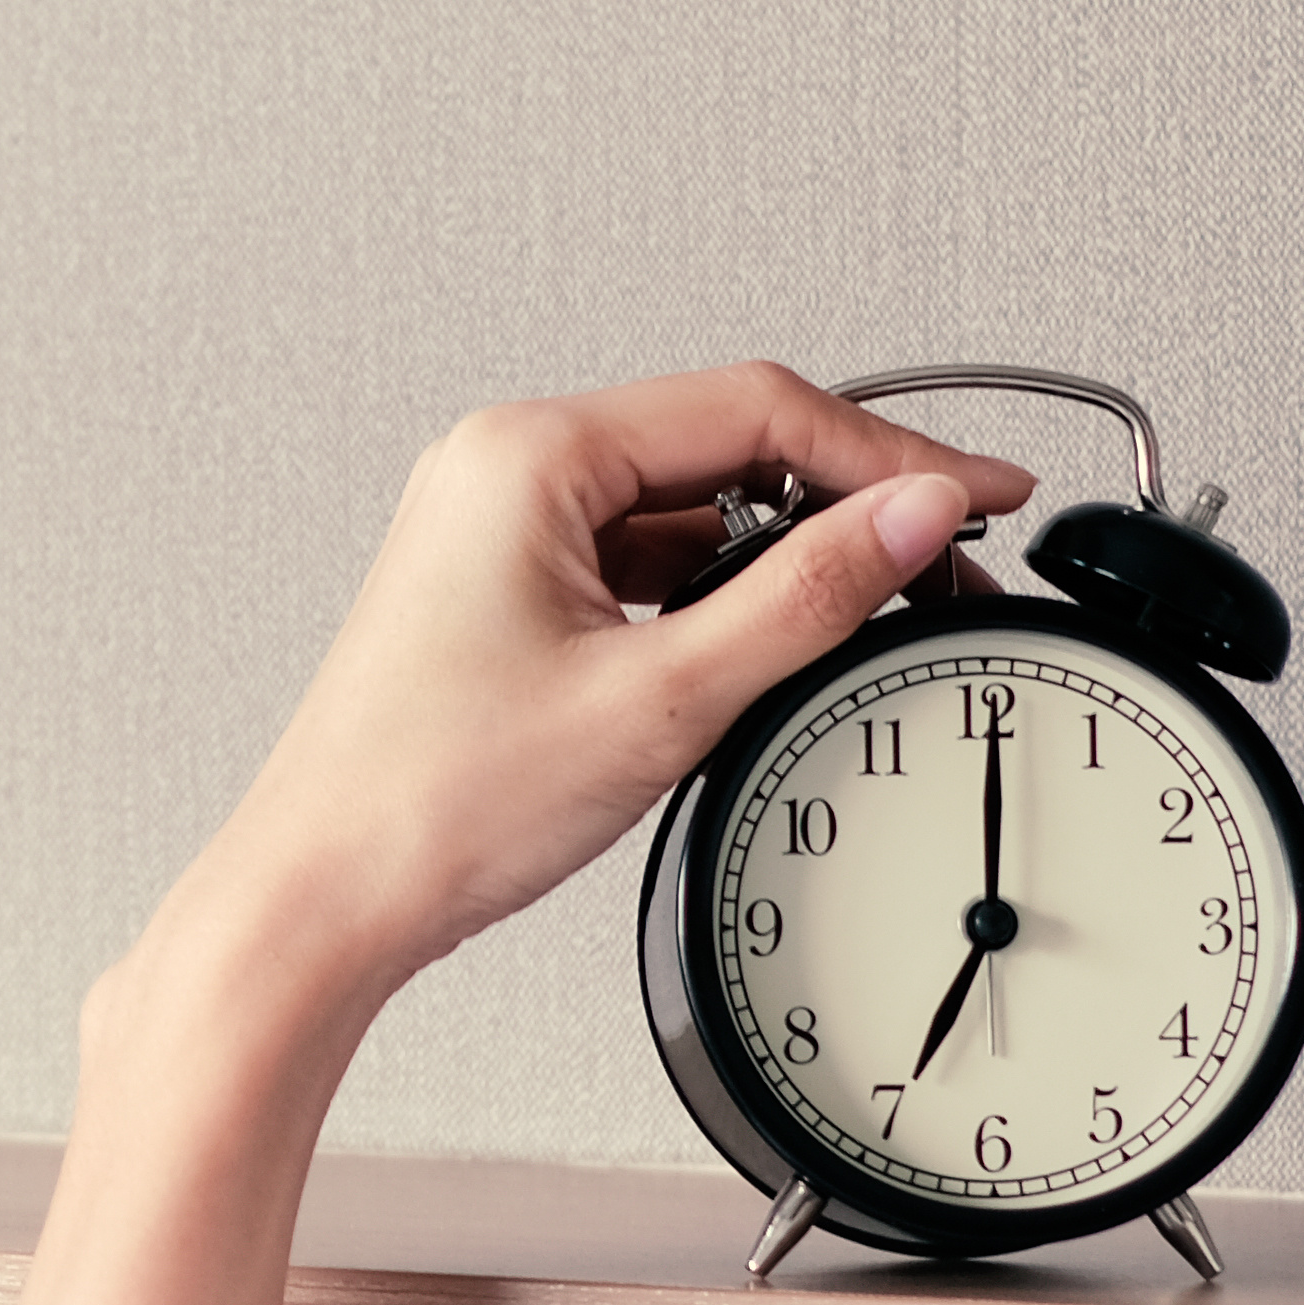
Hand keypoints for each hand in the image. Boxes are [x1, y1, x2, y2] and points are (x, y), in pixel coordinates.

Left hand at [141, 361, 1037, 1040]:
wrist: (325, 898)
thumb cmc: (434, 801)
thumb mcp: (662, 696)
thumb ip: (806, 596)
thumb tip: (911, 516)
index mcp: (528, 455)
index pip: (756, 407)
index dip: (889, 452)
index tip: (978, 493)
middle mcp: (505, 470)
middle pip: (726, 443)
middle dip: (847, 499)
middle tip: (947, 555)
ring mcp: (501, 530)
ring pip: (689, 507)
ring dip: (786, 551)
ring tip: (875, 609)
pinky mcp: (507, 593)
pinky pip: (644, 561)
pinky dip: (721, 593)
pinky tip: (773, 643)